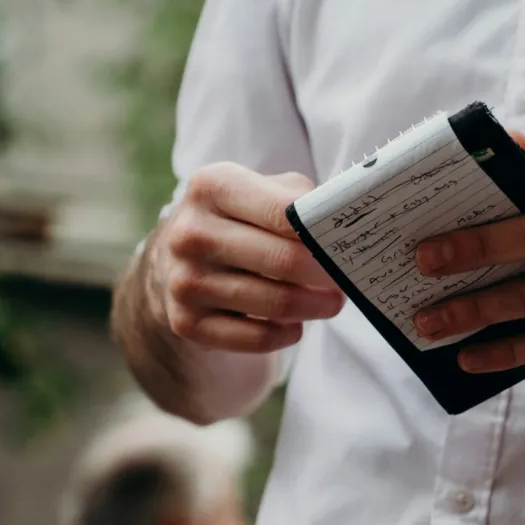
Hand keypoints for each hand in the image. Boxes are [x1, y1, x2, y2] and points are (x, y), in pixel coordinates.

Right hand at [147, 164, 344, 353]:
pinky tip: (295, 326)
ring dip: (314, 308)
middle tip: (347, 282)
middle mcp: (192, 233)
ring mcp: (185, 280)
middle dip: (326, 276)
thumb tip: (344, 221)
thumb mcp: (262, 192)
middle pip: (284, 261)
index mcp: (212, 186)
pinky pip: (256, 338)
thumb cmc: (239, 222)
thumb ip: (302, 200)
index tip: (347, 247)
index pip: (284, 212)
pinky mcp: (186, 322)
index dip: (324, 234)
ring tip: (331, 303)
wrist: (177, 262)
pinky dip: (286, 334)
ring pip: (275, 303)